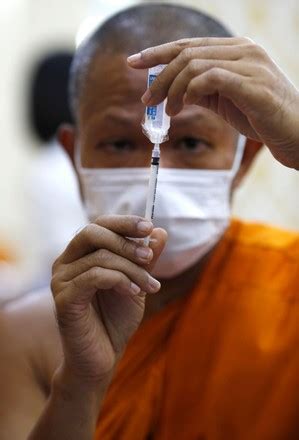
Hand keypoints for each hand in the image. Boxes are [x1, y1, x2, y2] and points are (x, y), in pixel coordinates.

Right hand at [51, 215, 166, 388]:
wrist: (102, 358)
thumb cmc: (116, 319)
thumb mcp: (136, 283)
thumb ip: (145, 259)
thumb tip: (161, 232)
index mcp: (80, 255)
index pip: (99, 225)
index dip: (124, 222)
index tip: (149, 227)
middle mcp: (65, 262)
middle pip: (92, 232)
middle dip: (126, 242)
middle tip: (149, 258)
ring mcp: (61, 280)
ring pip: (99, 257)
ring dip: (132, 269)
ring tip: (151, 286)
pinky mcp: (63, 298)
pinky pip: (94, 277)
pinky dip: (119, 280)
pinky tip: (134, 292)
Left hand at [128, 37, 298, 168]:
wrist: (294, 133)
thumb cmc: (260, 116)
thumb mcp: (226, 100)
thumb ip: (202, 90)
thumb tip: (174, 91)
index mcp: (235, 49)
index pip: (188, 45)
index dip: (158, 52)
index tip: (134, 63)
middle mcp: (242, 50)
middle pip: (186, 53)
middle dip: (160, 76)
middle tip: (147, 100)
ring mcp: (249, 64)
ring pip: (194, 64)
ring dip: (173, 89)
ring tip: (167, 111)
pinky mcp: (252, 84)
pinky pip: (211, 78)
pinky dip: (190, 91)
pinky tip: (184, 107)